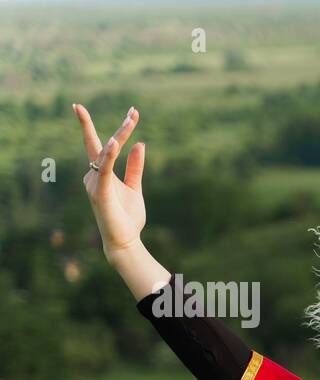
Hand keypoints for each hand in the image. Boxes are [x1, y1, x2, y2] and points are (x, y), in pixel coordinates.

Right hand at [74, 103, 146, 260]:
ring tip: (131, 120)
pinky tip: (114, 143)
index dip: (118, 129)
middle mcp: (93, 175)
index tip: (133, 112)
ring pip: (105, 154)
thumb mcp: (135, 187)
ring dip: (119, 136)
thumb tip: (140, 144)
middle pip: (104, 145)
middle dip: (119, 127)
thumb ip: (135, 167)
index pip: (104, 145)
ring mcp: (94, 183)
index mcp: (102, 173)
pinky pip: (103, 169)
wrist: (125, 241)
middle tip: (134, 111)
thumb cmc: (127, 217)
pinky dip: (108, 155)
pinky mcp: (100, 192)